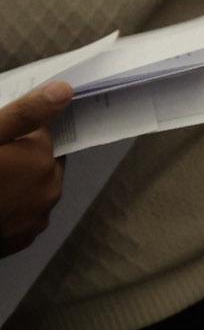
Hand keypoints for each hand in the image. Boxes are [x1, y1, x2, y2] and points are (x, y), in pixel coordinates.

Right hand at [0, 81, 73, 257]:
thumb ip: (24, 113)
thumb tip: (65, 89)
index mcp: (41, 159)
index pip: (41, 133)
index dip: (17, 132)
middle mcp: (49, 189)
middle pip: (40, 162)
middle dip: (20, 157)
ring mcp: (36, 219)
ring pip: (33, 188)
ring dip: (17, 183)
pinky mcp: (22, 240)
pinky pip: (23, 214)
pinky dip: (11, 207)